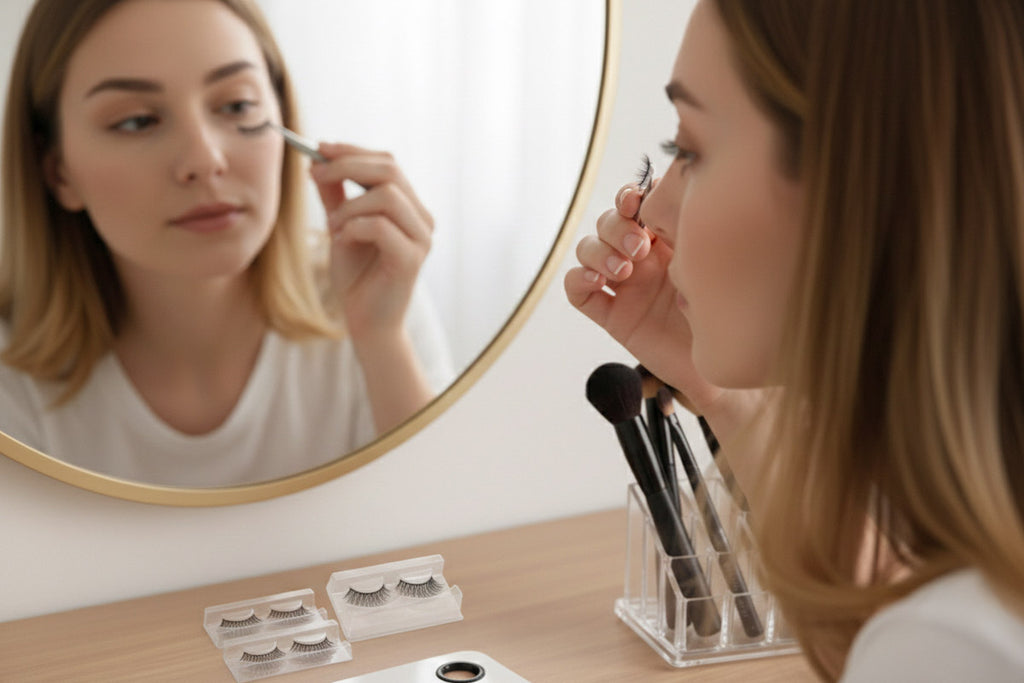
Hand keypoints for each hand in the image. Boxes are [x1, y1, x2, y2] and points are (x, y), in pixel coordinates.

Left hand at [310, 143, 432, 342]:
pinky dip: (353, 227)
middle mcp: (422, 219)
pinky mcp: (411, 259)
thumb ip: (335, 196)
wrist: (366, 323)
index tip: (318, 147)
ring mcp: (421, 239)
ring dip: (349, 206)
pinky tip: (342, 241)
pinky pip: (379, 226)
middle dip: (347, 165)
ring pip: (386, 195)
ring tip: (333, 226)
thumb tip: (317, 160)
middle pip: (390, 170)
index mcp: (410, 207)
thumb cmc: (357, 278)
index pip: (387, 163)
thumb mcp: (340, 227)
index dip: (353, 151)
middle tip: (315, 173)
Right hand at [564, 181, 721, 412]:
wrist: (722, 368)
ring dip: (599, 251)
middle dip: (616, 227)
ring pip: (588, 250)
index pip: (635, 205)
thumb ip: (689, 231)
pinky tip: (600, 281)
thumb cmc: (725, 314)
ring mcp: (624, 286)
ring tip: (624, 270)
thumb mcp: (711, 263)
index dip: (628, 196)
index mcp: (667, 240)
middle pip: (607, 222)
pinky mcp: (612, 315)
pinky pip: (578, 290)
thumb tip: (667, 195)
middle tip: (639, 247)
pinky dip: (580, 279)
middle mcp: (642, 259)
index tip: (637, 200)